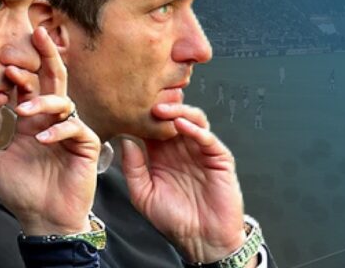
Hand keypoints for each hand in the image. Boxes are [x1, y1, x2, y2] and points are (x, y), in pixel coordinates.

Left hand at [0, 27, 99, 235]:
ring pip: (64, 101)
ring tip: (23, 111)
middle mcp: (52, 119)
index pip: (29, 84)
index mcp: (32, 119)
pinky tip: (41, 139)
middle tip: (38, 33)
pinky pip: (76, 128)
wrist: (43, 219)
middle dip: (47, 54)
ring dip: (44, 101)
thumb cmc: (21, 191)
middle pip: (53, 78)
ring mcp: (70, 131)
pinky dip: (58, 130)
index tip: (3, 59)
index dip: (19, 70)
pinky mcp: (86, 146)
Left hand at [121, 103, 253, 264]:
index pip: (152, 127)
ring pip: (192, 120)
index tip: (128, 109)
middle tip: (146, 103)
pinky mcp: (219, 158)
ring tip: (162, 111)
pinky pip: (207, 138)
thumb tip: (125, 140)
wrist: (201, 240)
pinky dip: (195, 129)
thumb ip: (132, 168)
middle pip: (172, 118)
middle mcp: (181, 149)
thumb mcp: (143, 194)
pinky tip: (182, 126)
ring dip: (178, 113)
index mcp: (162, 155)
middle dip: (160, 108)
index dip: (142, 117)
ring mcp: (200, 151)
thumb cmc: (173, 220)